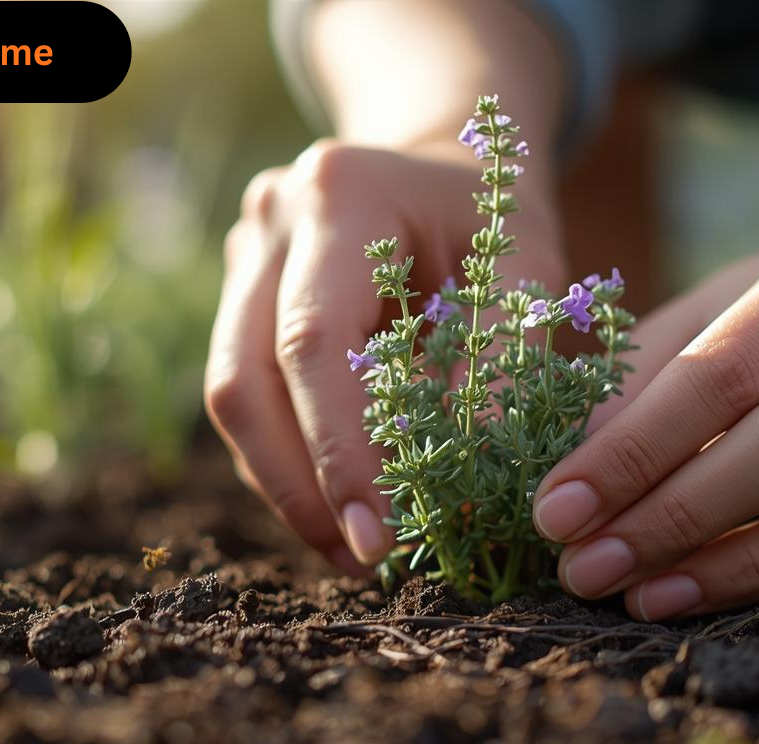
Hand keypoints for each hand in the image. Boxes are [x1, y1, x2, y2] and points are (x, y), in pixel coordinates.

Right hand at [206, 139, 564, 571]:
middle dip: (298, 485)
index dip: (336, 451)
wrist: (444, 168)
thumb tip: (475, 497)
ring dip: (287, 486)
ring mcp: (242, 255)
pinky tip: (339, 506)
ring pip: (231, 396)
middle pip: (244, 379)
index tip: (377, 538)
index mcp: (339, 194)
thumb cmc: (496, 221)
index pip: (312, 344)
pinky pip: (246, 397)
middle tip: (361, 561)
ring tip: (355, 552)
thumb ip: (505, 369)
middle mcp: (269, 220)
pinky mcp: (237, 296)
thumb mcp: (527, 274)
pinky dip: (288, 461)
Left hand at [531, 227, 758, 619]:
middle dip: (675, 520)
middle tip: (588, 570)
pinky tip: (746, 595)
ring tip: (648, 595)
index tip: (555, 511)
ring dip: (745, 569)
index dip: (631, 452)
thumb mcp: (708, 313)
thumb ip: (638, 383)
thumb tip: (567, 483)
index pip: (721, 372)